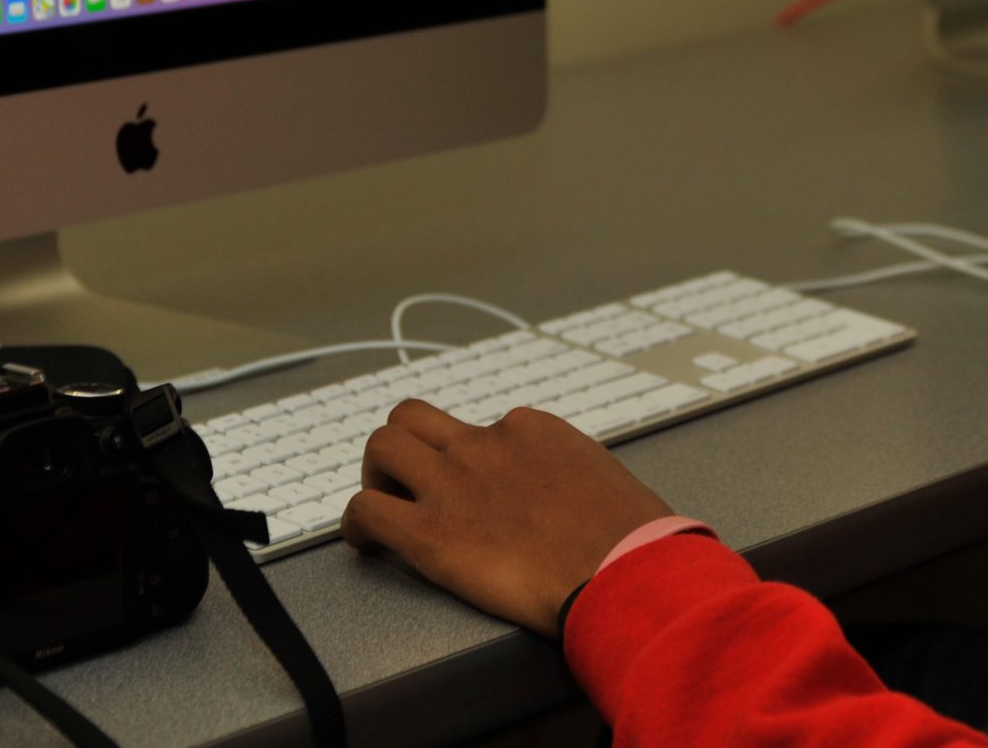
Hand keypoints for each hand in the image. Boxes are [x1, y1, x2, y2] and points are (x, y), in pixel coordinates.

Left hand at [340, 399, 672, 636]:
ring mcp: (452, 484)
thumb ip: (573, 476)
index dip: (472, 459)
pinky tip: (364, 544)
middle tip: (406, 481)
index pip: (482, 428)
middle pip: (414, 418)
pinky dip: (356, 526)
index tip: (475, 487)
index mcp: (530, 430)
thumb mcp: (606, 480)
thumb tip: (573, 497)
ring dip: (374, 475)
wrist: (623, 571)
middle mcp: (484, 445)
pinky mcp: (429, 533)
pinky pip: (366, 511)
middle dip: (403, 447)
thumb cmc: (631, 538)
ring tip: (381, 504)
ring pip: (381, 446)